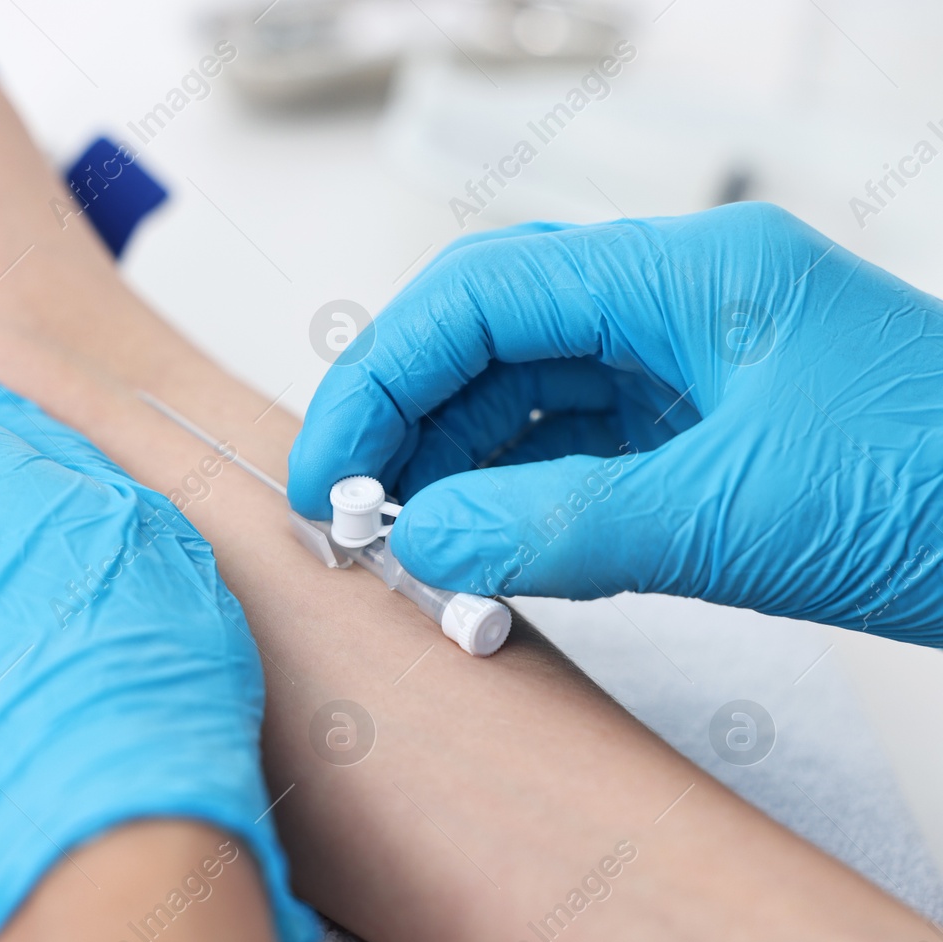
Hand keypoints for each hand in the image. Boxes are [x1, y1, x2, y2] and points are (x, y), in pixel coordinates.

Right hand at [288, 203, 942, 643]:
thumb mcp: (733, 516)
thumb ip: (558, 527)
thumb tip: (422, 538)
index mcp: (685, 275)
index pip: (478, 298)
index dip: (376, 384)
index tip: (325, 478)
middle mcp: (678, 304)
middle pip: (488, 334)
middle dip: (400, 418)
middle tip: (346, 513)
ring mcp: (693, 367)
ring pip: (526, 393)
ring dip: (451, 465)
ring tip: (405, 546)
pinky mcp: (706, 434)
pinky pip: (576, 449)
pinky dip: (513, 498)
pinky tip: (479, 550)